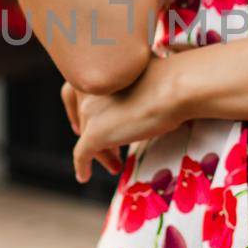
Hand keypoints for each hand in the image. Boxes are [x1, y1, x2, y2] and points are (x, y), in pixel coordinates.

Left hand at [67, 56, 190, 183]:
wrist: (173, 87)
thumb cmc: (167, 78)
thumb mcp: (138, 78)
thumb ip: (124, 88)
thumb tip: (126, 103)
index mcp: (93, 71)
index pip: (73, 94)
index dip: (74, 111)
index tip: (78, 126)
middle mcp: (86, 89)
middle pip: (84, 119)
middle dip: (96, 136)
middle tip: (112, 153)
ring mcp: (88, 111)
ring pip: (86, 137)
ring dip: (101, 153)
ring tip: (117, 165)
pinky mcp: (94, 133)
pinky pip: (81, 154)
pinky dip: (81, 166)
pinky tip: (84, 176)